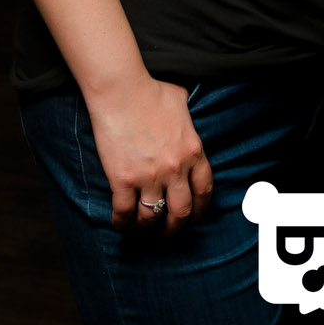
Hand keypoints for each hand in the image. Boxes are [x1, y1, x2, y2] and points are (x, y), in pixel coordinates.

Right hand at [88, 78, 212, 235]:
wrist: (121, 90)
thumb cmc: (150, 91)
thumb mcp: (182, 102)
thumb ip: (188, 120)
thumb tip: (186, 119)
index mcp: (193, 152)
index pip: (204, 190)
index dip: (200, 209)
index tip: (194, 216)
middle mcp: (175, 169)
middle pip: (181, 212)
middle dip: (175, 228)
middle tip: (168, 234)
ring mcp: (150, 176)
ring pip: (152, 217)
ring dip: (147, 228)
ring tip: (142, 230)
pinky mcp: (124, 179)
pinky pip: (125, 212)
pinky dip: (122, 223)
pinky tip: (120, 224)